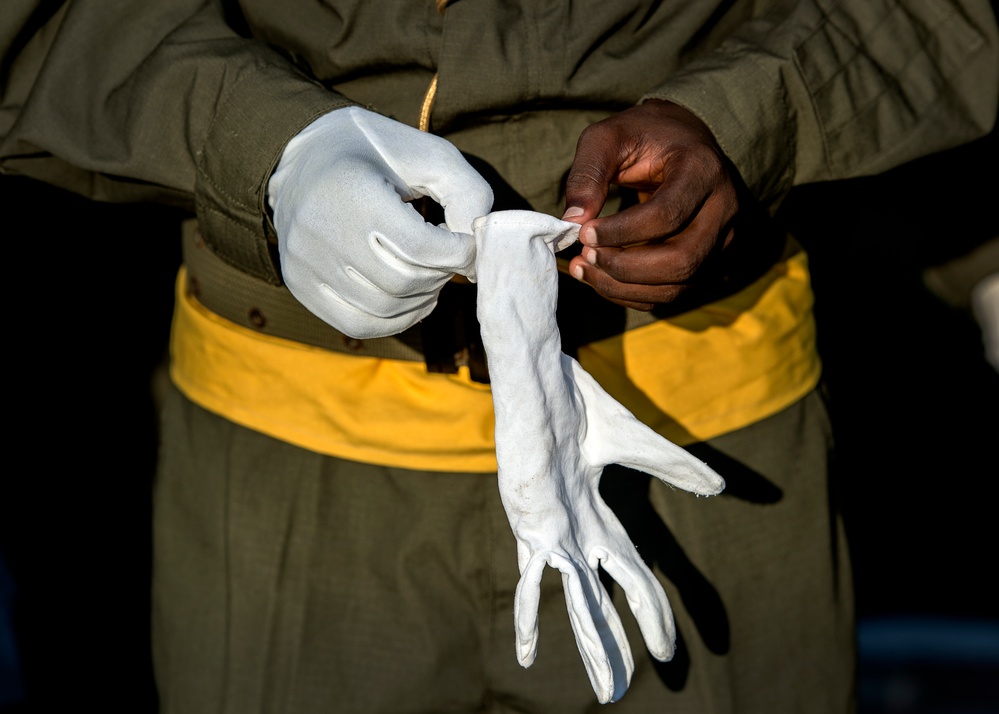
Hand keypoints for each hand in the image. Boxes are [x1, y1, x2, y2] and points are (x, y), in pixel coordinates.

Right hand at [268, 106, 493, 338]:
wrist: (305, 157)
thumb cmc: (377, 153)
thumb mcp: (430, 155)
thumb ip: (467, 194)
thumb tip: (475, 250)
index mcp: (350, 188)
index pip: (420, 247)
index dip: (459, 252)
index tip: (467, 243)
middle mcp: (319, 229)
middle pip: (403, 281)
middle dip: (440, 274)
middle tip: (448, 257)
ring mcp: (304, 261)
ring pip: (384, 308)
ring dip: (422, 298)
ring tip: (430, 272)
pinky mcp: (299, 283)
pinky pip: (357, 323)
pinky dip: (395, 318)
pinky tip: (411, 296)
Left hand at [473, 211, 725, 702]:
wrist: (538, 377)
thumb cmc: (576, 404)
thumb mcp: (633, 443)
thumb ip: (673, 467)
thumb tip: (719, 489)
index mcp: (596, 516)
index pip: (631, 577)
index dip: (650, 614)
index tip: (666, 652)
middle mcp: (573, 532)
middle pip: (600, 601)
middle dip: (612, 647)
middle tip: (619, 695)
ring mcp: (551, 530)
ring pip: (575, 601)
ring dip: (591, 645)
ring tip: (606, 691)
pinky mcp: (531, 521)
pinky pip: (529, 578)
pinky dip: (530, 617)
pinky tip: (529, 655)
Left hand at [563, 99, 739, 309]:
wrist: (683, 141)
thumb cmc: (644, 136)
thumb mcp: (609, 137)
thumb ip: (588, 172)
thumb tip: (573, 221)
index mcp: (703, 169)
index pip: (667, 215)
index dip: (621, 232)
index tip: (583, 233)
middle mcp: (724, 209)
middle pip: (681, 260)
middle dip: (624, 267)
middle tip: (584, 256)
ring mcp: (721, 240)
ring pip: (677, 285)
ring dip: (624, 287)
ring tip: (583, 269)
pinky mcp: (708, 261)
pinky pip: (671, 293)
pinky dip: (631, 294)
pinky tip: (600, 278)